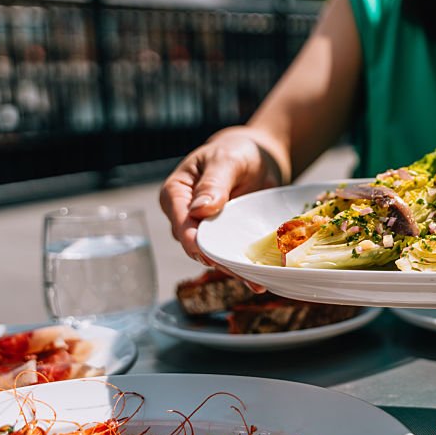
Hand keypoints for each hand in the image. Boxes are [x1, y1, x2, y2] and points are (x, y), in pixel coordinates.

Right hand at [159, 127, 274, 285]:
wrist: (256, 158)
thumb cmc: (236, 152)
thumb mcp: (227, 161)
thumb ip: (213, 184)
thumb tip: (198, 210)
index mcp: (176, 194)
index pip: (180, 222)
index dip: (193, 241)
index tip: (207, 255)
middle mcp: (185, 217)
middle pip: (196, 245)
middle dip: (217, 261)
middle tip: (240, 273)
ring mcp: (205, 231)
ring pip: (214, 256)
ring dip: (233, 270)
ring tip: (255, 282)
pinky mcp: (224, 239)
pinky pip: (230, 256)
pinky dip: (244, 268)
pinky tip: (260, 281)